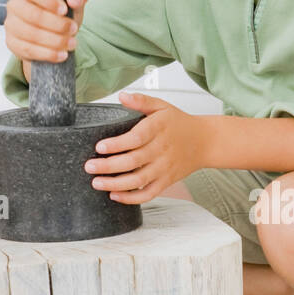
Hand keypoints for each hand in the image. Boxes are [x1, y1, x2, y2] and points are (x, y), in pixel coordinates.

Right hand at [4, 0, 91, 65]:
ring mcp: (11, 25)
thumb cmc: (62, 13)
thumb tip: (74, 0)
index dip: (49, 0)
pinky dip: (48, 54)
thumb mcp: (74, 2)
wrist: (53, 35)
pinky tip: (62, 54)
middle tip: (74, 29)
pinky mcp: (12, 43)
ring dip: (54, 41)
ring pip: (31, 34)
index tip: (65, 10)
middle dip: (56, 24)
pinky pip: (28, 50)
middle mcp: (15, 5)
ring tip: (72, 43)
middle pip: (33, 15)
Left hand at [83, 92, 206, 202]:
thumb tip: (122, 96)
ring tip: (97, 183)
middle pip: (133, 161)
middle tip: (89, 167)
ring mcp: (164, 168)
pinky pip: (148, 194)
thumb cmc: (179, 123)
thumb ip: (141, 102)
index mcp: (159, 129)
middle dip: (108, 166)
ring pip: (138, 180)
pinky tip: (115, 195)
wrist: (204, 142)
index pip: (136, 138)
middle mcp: (161, 150)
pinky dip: (132, 198)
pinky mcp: (166, 181)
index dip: (117, 144)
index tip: (99, 147)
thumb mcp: (162, 106)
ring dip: (115, 184)